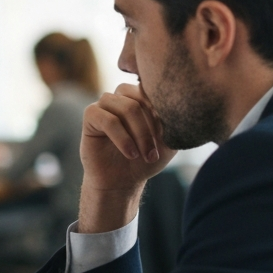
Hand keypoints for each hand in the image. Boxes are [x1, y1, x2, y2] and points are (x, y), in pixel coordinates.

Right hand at [78, 84, 176, 232]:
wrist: (122, 181)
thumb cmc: (145, 159)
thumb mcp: (168, 140)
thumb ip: (173, 120)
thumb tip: (181, 103)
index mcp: (142, 96)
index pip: (155, 91)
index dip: (162, 113)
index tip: (167, 137)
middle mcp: (123, 95)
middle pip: (141, 97)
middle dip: (151, 126)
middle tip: (155, 150)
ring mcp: (106, 103)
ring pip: (127, 108)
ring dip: (140, 134)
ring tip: (145, 155)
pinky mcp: (91, 115)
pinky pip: (108, 120)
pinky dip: (123, 138)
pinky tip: (131, 153)